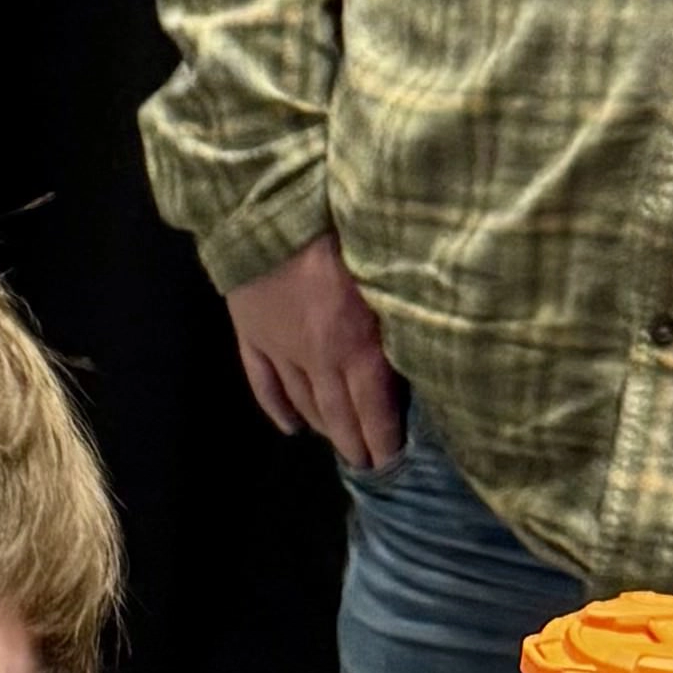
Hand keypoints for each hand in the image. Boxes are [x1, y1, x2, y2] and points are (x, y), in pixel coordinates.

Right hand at [227, 233, 403, 468]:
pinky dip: (277, 408)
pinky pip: (263, 382)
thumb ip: (399, 317)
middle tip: (370, 468)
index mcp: (356, 344)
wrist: (268, 204)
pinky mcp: (249, 331)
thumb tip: (424, 353)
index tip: (392, 462)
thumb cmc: (340, 227)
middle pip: (338, 412)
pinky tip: (291, 428)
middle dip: (356, 443)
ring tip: (341, 446)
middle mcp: (318, 356)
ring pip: (303, 401)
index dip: (383, 439)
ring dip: (324, 427)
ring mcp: (278, 346)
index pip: (374, 407)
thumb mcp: (385, 272)